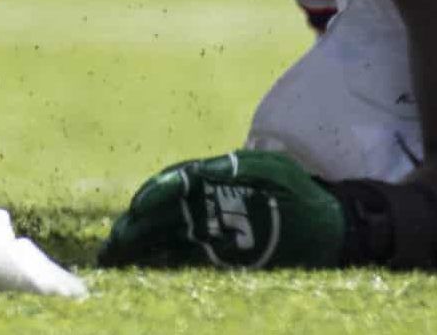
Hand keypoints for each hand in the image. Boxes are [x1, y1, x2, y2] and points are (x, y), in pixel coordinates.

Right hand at [99, 150, 346, 269]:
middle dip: (136, 223)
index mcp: (218, 177)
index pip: (178, 181)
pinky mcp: (214, 254)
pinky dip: (155, 261)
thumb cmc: (301, 195)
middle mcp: (207, 202)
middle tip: (115, 239)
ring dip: (136, 244)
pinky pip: (178, 257)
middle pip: (162, 210)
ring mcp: (208, 229)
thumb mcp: (276, 171)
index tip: (141, 205)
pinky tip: (136, 269)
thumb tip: (202, 169)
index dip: (157, 192)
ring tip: (110, 257)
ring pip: (162, 234)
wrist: (326, 229)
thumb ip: (240, 168)